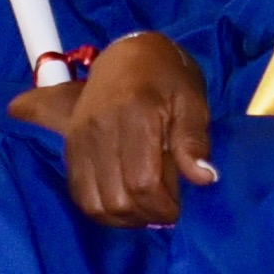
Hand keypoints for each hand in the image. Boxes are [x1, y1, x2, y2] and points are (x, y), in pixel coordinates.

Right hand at [42, 36, 214, 226]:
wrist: (127, 56)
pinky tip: (123, 201)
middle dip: (145, 215)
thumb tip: (204, 178)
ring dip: (121, 217)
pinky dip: (101, 208)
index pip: (143, 182)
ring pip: (94, 204)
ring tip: (143, 208)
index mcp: (135, 115)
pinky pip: (79, 194)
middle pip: (117, 199)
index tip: (177, 207)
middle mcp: (100, 129)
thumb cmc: (167, 79)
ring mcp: (79, 139)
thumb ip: (194, 141)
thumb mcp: (192, 102)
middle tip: (163, 208)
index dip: (163, 207)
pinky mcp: (70, 148)